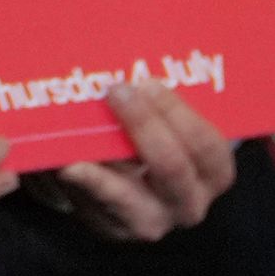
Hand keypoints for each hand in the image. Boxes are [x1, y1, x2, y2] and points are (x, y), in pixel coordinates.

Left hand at [27, 80, 236, 240]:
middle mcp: (188, 203)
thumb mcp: (169, 119)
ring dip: (104, 167)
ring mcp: (150, 221)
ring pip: (131, 198)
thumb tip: (134, 47)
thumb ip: (161, 97)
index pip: (209, 148)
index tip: (148, 83)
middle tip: (116, 92)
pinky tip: (62, 164)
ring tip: (78, 147)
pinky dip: (77, 183)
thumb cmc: (153, 135)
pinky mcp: (111, 228)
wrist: (125, 185)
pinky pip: (93, 207)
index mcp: (212, 173)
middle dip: (145, 128)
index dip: (181, 115)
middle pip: (173, 169)